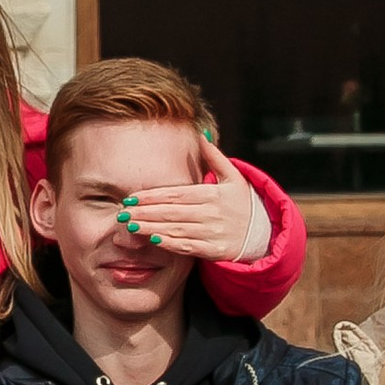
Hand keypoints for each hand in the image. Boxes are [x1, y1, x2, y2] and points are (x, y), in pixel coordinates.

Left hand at [121, 143, 260, 263]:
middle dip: (145, 212)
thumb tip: (202, 134)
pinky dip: (168, 243)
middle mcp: (211, 214)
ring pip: (176, 230)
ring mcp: (212, 233)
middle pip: (172, 212)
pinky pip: (186, 247)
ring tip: (130, 226)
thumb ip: (214, 156)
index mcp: (212, 194)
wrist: (262, 233)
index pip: (176, 194)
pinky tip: (151, 239)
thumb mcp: (233, 176)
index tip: (132, 197)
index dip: (152, 196)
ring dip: (151, 228)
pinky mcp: (213, 250)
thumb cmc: (242, 203)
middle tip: (123, 213)